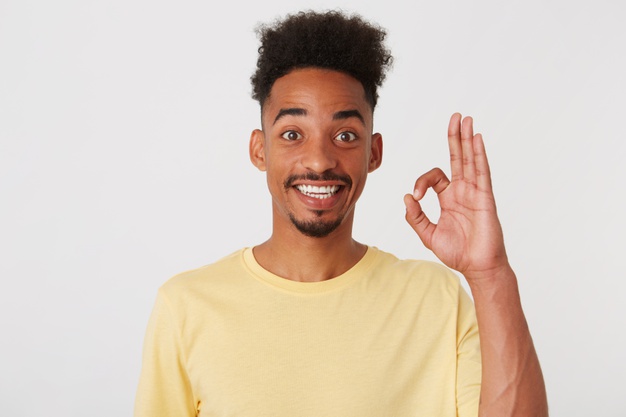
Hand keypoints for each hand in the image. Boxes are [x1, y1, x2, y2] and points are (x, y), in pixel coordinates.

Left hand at [404, 113, 508, 281]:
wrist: (477, 266)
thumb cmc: (457, 253)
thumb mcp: (428, 235)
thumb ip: (415, 217)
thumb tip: (407, 197)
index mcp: (449, 199)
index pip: (435, 177)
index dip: (422, 181)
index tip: (416, 195)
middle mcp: (463, 191)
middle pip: (458, 158)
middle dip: (455, 138)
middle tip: (455, 117)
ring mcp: (475, 192)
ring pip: (470, 160)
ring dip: (466, 139)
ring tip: (465, 119)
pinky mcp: (485, 197)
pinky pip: (482, 171)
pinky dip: (479, 154)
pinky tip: (476, 138)